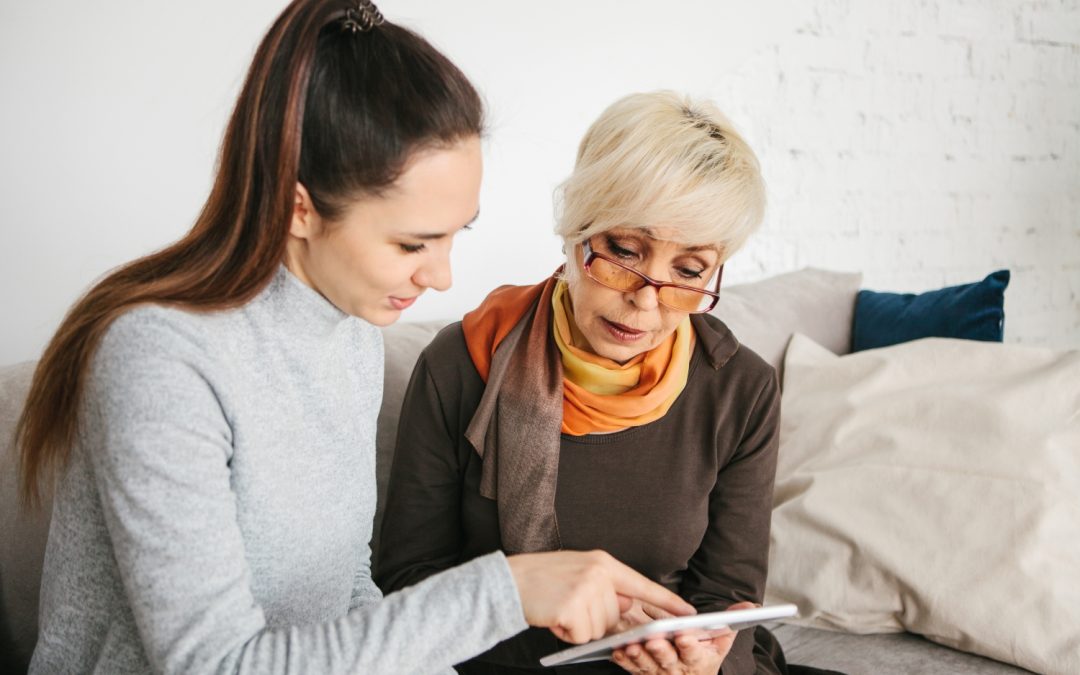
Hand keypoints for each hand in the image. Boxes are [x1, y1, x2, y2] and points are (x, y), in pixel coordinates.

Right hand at [507, 550, 695, 643]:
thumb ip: (607, 587)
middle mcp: (599, 574)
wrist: (509, 581)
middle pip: (614, 617)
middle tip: (569, 605)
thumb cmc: (544, 579)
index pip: (643, 585)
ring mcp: (585, 590)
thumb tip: (625, 606)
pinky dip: (567, 633)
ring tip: (559, 608)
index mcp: (603, 563)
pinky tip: (553, 616)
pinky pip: (581, 636)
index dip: (667, 601)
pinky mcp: (571, 608)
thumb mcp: (580, 573)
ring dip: (579, 627)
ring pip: (598, 629)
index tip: (689, 613)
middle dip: (593, 620)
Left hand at [610, 601, 755, 674]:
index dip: (689, 645)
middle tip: (653, 640)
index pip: (694, 653)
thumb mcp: (721, 640)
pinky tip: (618, 651)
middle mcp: (679, 669)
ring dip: (640, 655)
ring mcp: (660, 672)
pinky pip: (633, 668)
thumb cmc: (705, 652)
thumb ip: (731, 622)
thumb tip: (752, 606)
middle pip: (669, 660)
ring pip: (648, 665)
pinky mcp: (644, 672)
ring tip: (632, 645)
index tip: (684, 636)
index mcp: (699, 659)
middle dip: (661, 650)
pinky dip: (625, 661)